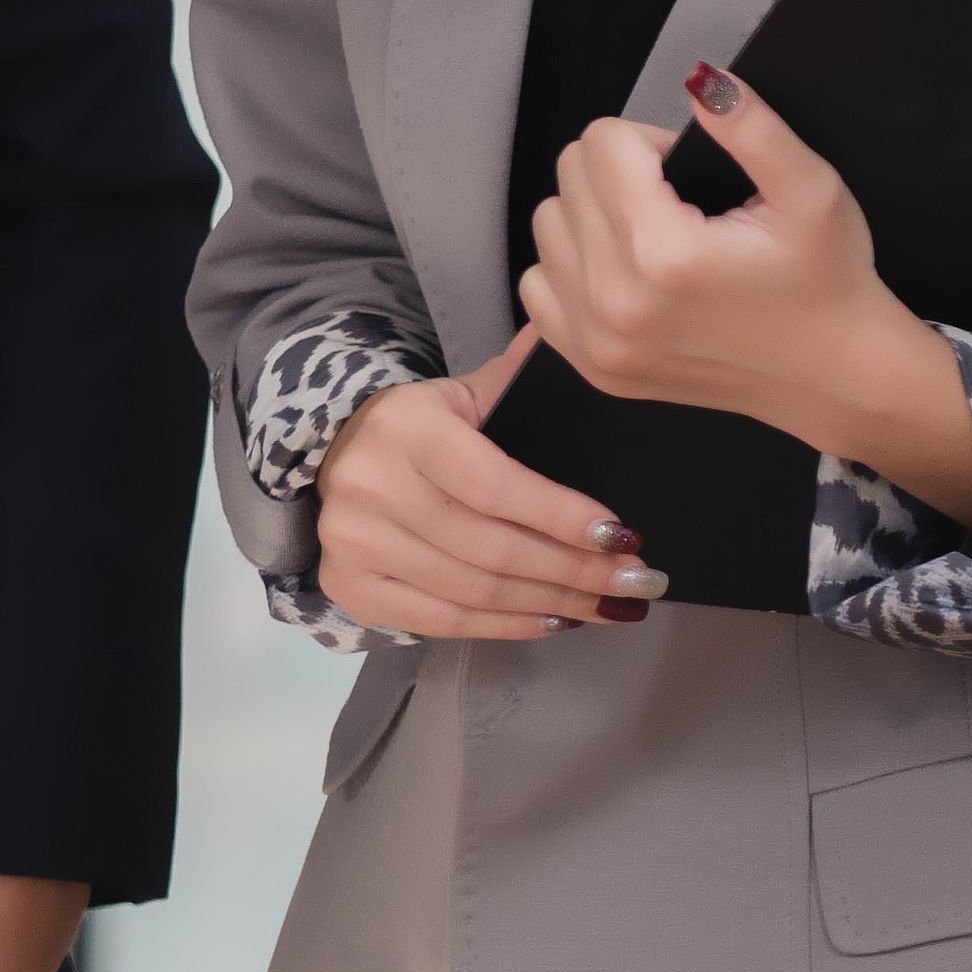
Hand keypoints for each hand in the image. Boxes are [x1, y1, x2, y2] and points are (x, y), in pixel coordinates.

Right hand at [310, 341, 654, 639]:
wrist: (334, 456)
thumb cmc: (420, 428)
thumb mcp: (464, 394)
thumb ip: (522, 381)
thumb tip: (584, 345)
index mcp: (405, 426)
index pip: (494, 484)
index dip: (562, 516)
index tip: (625, 536)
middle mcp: (369, 485)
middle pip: (491, 547)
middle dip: (576, 571)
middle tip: (638, 582)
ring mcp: (354, 542)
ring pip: (474, 591)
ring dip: (554, 603)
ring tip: (610, 605)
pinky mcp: (350, 586)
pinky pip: (444, 621)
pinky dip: (509, 626)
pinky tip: (556, 620)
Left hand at [521, 71, 971, 531]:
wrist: (835, 379)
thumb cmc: (828, 280)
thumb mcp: (811, 191)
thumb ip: (752, 128)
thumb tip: (700, 80)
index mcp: (662, 252)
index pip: (601, 142)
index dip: (651, 144)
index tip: (690, 178)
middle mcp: (614, 301)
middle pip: (569, 177)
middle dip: (619, 175)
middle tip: (678, 205)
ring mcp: (595, 342)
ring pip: (547, 226)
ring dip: (592, 218)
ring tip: (654, 238)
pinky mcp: (589, 367)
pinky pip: (536, 285)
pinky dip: (572, 270)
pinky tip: (626, 276)